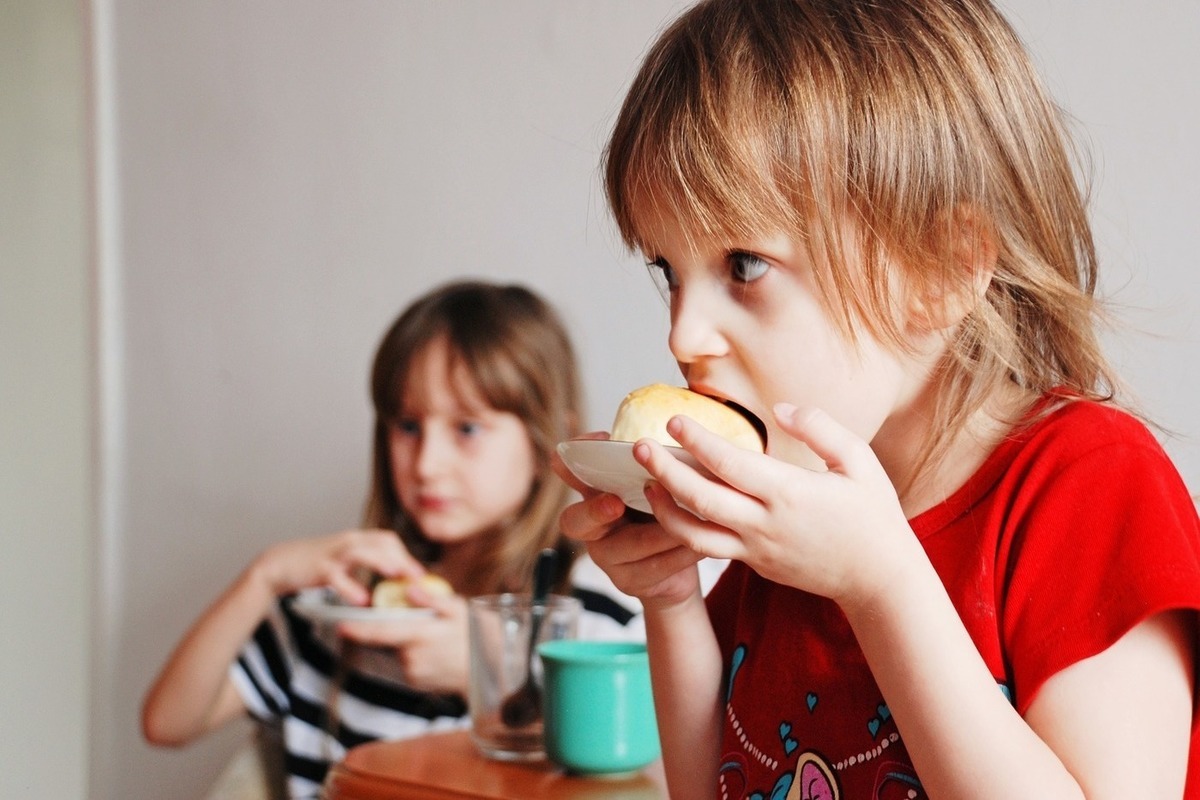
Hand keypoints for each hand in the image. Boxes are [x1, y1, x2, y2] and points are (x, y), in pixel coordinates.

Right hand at [252, 529, 423, 605]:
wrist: (282, 562)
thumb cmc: (318, 563)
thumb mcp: (346, 559)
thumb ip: (367, 562)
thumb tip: (394, 574)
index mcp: (357, 540)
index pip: (388, 540)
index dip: (406, 554)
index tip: (418, 573)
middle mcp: (348, 542)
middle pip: (380, 542)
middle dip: (401, 557)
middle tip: (416, 577)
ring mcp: (334, 553)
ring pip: (360, 552)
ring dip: (379, 561)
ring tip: (394, 574)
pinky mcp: (319, 567)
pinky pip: (336, 576)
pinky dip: (349, 587)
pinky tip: (361, 599)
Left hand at [337, 588, 469, 694]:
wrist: (490, 670)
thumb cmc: (476, 635)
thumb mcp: (459, 610)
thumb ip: (431, 600)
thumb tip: (410, 590)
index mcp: (420, 635)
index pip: (382, 632)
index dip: (360, 630)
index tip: (341, 626)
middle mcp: (412, 657)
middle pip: (391, 639)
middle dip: (400, 630)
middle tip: (428, 627)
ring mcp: (414, 673)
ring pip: (400, 651)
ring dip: (410, 642)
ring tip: (438, 640)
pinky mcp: (416, 682)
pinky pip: (408, 663)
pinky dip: (416, 655)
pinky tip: (437, 653)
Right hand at [553, 433, 703, 609]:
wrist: (678, 568)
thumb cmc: (666, 514)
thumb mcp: (655, 487)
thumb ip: (651, 468)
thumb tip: (675, 437)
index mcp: (594, 495)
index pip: (569, 474)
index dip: (571, 463)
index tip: (594, 446)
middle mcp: (591, 528)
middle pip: (575, 521)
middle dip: (595, 511)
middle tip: (615, 503)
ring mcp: (606, 558)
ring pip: (629, 546)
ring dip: (663, 532)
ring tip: (692, 519)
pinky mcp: (628, 582)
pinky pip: (654, 568)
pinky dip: (680, 555)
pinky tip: (701, 544)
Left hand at [638, 404, 911, 608]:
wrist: (879, 579)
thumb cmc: (873, 515)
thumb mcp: (859, 460)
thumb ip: (820, 428)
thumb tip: (781, 409)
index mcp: (789, 493)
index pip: (728, 463)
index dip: (696, 441)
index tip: (672, 420)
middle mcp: (765, 524)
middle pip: (699, 498)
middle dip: (663, 471)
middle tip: (637, 448)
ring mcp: (756, 549)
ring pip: (694, 534)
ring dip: (664, 509)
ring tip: (646, 484)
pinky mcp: (754, 564)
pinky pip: (710, 549)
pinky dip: (685, 530)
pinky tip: (674, 510)